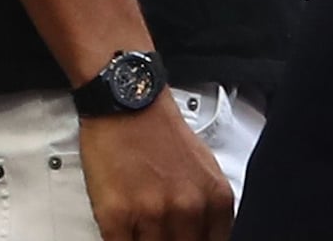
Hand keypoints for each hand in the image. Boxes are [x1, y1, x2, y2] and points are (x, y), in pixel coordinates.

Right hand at [78, 97, 233, 240]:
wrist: (128, 104)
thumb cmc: (160, 133)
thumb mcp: (205, 170)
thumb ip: (207, 208)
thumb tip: (203, 236)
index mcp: (215, 198)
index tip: (188, 238)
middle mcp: (188, 208)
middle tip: (164, 233)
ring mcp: (153, 215)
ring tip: (144, 229)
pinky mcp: (117, 218)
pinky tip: (127, 233)